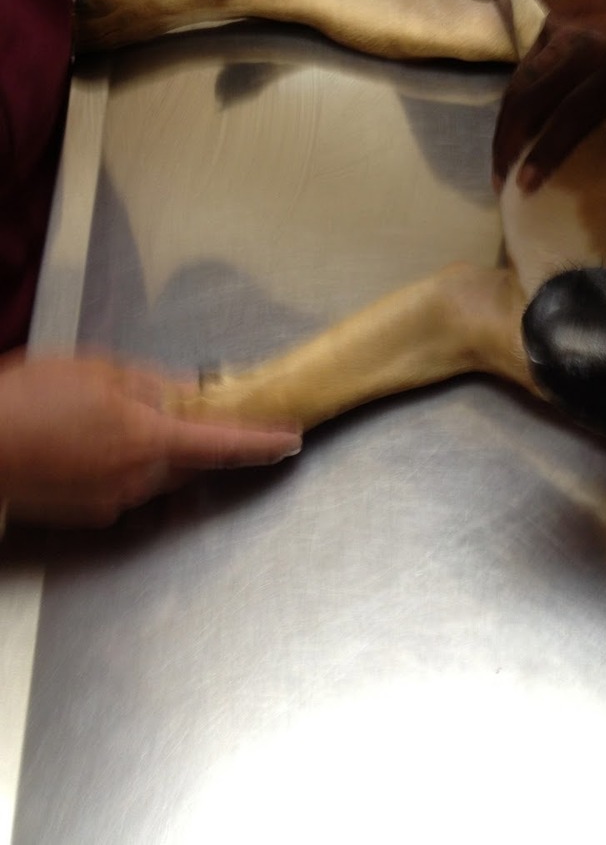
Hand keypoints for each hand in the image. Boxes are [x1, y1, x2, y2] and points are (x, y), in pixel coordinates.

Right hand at [0, 353, 300, 527]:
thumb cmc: (32, 397)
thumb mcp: (103, 371)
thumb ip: (157, 385)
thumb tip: (195, 393)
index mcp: (150, 440)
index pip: (225, 444)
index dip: (264, 442)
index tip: (291, 439)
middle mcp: (139, 480)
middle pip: (194, 461)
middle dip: (202, 437)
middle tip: (199, 409)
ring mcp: (114, 502)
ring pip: (161, 473)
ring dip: (161, 448)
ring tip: (122, 415)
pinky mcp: (91, 514)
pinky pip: (128, 486)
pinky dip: (130, 463)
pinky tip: (98, 439)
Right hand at [493, 22, 605, 192]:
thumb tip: (589, 161)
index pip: (572, 113)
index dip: (546, 150)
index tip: (525, 185)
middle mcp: (586, 43)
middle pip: (533, 99)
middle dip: (509, 143)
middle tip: (501, 179)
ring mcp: (566, 29)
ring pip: (521, 83)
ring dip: (505, 126)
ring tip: (499, 160)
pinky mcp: (555, 21)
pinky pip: (526, 67)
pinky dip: (514, 102)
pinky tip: (508, 129)